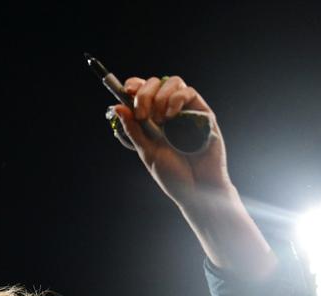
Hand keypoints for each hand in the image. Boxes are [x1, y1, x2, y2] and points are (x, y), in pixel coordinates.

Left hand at [111, 76, 229, 205]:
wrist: (197, 189)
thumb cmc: (173, 174)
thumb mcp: (147, 151)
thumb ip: (133, 129)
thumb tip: (117, 106)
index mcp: (153, 119)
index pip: (143, 91)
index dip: (134, 85)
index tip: (126, 90)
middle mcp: (169, 111)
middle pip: (156, 83)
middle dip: (145, 94)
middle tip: (143, 114)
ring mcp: (186, 111)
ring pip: (173, 82)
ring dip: (160, 97)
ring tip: (160, 120)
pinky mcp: (202, 113)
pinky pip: (189, 92)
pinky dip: (177, 99)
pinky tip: (172, 116)